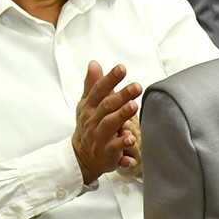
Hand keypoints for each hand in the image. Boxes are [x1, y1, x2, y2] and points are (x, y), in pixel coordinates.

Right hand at [73, 61, 141, 185]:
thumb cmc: (89, 124)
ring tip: (133, 106)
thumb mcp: (87, 104)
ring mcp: (99, 136)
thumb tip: (94, 63)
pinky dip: (123, 143)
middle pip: (106, 105)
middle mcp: (93, 120)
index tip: (122, 68)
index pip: (99, 90)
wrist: (82, 155)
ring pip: (109, 124)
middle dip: (121, 95)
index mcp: (89, 106)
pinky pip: (114, 147)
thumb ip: (92, 84)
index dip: (110, 78)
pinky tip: (131, 138)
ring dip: (122, 115)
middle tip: (136, 86)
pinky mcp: (106, 151)